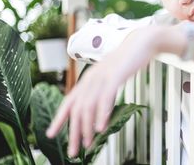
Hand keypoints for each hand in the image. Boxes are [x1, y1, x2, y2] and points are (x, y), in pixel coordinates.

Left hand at [46, 26, 160, 156]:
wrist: (142, 42)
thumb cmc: (128, 61)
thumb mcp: (111, 76)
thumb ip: (103, 89)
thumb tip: (98, 109)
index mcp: (89, 78)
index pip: (69, 101)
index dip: (59, 119)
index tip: (51, 134)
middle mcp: (91, 77)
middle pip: (77, 108)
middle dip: (74, 132)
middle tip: (74, 150)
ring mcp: (102, 76)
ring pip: (89, 105)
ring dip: (87, 127)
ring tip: (88, 143)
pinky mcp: (115, 75)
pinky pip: (105, 98)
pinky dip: (102, 114)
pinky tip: (101, 127)